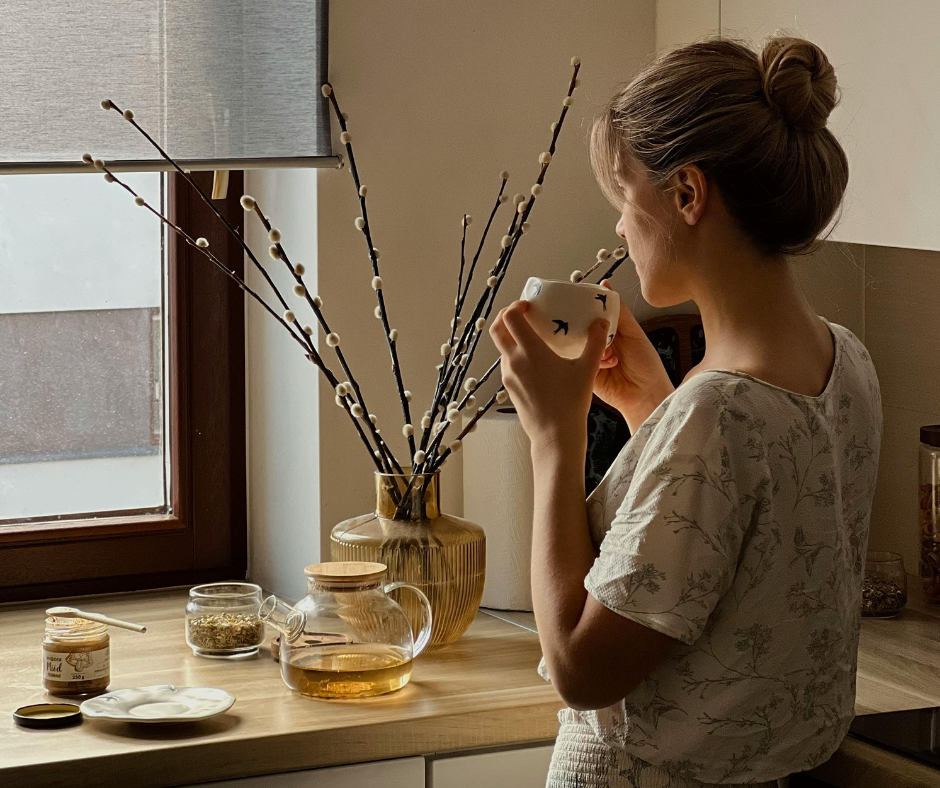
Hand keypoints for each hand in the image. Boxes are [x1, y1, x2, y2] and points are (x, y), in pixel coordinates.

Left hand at [490, 300, 608, 454]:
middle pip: (497, 328)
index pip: (510, 317)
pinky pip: (507, 364)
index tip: (529, 305)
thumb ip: (595, 342)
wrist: (555, 435)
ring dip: (511, 336)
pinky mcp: (509, 388)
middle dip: (506, 316)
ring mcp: (508, 375)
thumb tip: (602, 322)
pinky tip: (534, 360)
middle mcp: (514, 361)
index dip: (516, 305)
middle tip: (523, 314)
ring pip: (501, 347)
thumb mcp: (587, 369)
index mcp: (530, 351)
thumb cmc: (570, 403)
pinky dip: (515, 355)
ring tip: (532, 337)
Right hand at [593, 281, 673, 431]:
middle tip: (583, 321)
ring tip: (608, 349)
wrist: (646, 395)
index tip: (576, 298)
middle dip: (581, 324)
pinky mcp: (584, 373)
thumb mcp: (634, 332)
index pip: (591, 313)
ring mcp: (589, 358)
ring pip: (578, 343)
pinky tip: (607, 362)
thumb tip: (606, 285)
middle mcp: (597, 343)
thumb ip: (620, 311)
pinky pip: (579, 361)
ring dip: (591, 344)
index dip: (584, 306)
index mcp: (609, 331)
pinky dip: (592, 359)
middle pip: (580, 327)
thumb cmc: (646, 365)